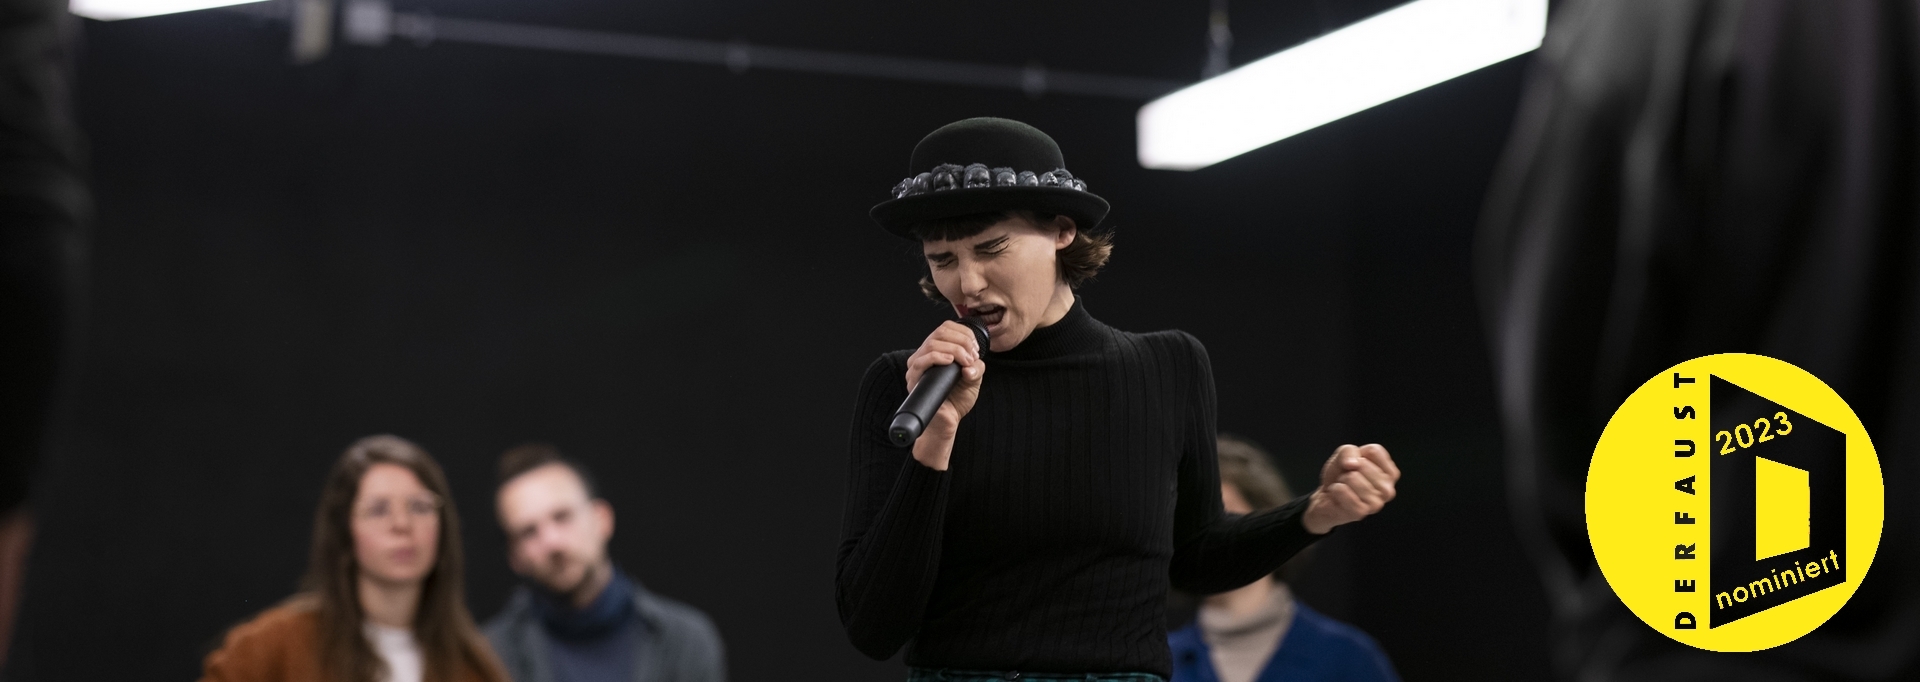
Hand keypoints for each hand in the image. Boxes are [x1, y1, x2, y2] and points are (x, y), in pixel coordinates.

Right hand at [903, 321, 985, 470]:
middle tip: (973, 357)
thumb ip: (976, 367)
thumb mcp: (974, 378)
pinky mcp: (914, 379)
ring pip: (932, 344)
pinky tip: (950, 361)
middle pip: (940, 332)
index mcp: (937, 350)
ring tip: (965, 362)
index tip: (976, 348)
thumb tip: (970, 364)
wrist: (948, 422)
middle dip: (962, 341)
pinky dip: (937, 357)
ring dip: (954, 349)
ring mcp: (917, 367)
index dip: (964, 333)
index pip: (946, 328)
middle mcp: (924, 355)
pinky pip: (921, 361)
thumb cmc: (957, 400)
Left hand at [1302, 444, 1398, 533]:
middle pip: (1363, 464)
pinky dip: (1335, 488)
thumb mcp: (1343, 455)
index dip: (1357, 454)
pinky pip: (1343, 491)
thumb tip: (1353, 464)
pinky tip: (1337, 494)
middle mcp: (1388, 490)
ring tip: (1343, 487)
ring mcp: (1376, 504)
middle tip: (1347, 478)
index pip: (1374, 451)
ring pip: (1353, 477)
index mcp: (1390, 474)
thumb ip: (1349, 451)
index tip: (1355, 464)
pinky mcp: (1361, 513)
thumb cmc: (1341, 475)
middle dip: (1347, 468)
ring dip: (1341, 479)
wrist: (1327, 499)